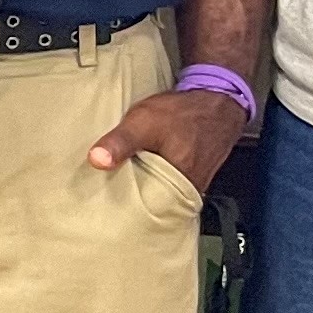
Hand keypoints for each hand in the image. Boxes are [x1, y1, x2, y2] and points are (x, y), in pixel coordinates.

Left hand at [90, 84, 245, 196]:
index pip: (143, 209)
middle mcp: (186, 191)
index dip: (119, 207)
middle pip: (149, 203)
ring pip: (157, 194)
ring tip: (115, 185)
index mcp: (176, 185)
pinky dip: (151, 179)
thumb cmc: (182, 113)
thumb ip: (120, 142)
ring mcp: (190, 185)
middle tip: (102, 196)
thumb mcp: (143, 122)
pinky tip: (137, 173)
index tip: (99, 204)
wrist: (216, 102)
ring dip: (139, 188)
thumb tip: (95, 160)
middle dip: (126, 200)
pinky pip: (166, 185)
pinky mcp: (190, 177)